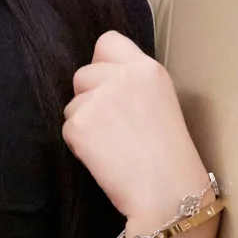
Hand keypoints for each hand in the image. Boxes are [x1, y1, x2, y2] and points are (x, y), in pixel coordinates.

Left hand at [62, 30, 217, 237]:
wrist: (167, 195)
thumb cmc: (170, 157)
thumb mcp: (162, 103)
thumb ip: (134, 84)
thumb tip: (101, 78)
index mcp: (147, 68)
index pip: (107, 42)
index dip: (103, 64)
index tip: (110, 87)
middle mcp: (122, 76)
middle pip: (83, 74)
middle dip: (90, 97)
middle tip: (115, 128)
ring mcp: (98, 99)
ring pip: (73, 104)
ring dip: (84, 123)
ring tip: (114, 146)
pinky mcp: (79, 125)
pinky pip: (67, 129)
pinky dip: (79, 145)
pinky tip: (105, 158)